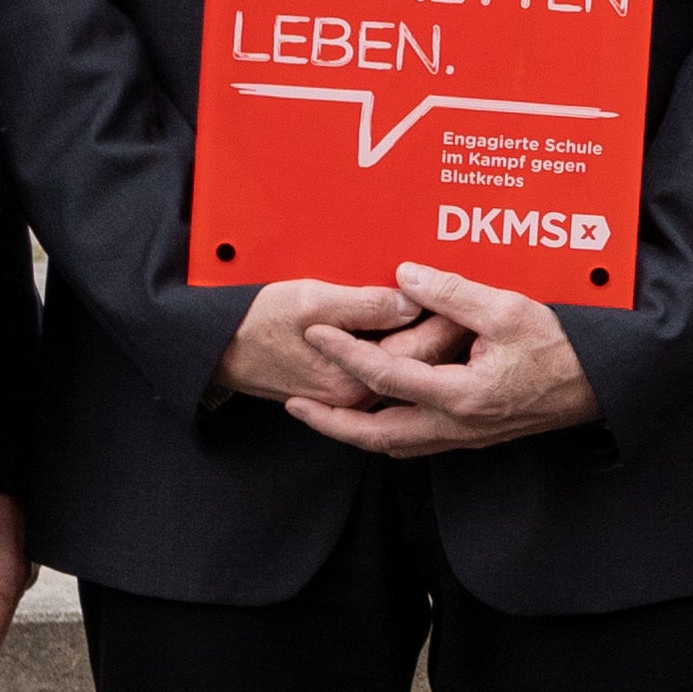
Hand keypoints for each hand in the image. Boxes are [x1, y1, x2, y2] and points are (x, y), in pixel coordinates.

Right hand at [220, 275, 455, 408]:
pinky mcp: (344, 388)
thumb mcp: (311, 300)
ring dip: (428, 341)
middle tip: (473, 303)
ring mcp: (351, 395)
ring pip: (406, 369)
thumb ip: (365, 304)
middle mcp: (357, 395)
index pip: (419, 349)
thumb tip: (410, 300)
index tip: (468, 296)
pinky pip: (387, 371)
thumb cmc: (257, 322)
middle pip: (419, 363)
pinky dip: (405, 349)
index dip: (446, 318)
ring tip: (455, 312)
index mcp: (354, 378)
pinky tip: (416, 326)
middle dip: (447, 331)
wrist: (218, 349)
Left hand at [290, 266, 608, 454]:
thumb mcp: (508, 310)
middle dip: (330, 422)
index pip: (384, 377)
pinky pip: (415, 442)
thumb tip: (405, 275)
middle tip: (295, 404)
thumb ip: (453, 294)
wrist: (597, 386)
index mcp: (461, 395)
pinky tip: (375, 414)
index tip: (316, 332)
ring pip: (394, 445)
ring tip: (323, 413)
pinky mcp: (472, 436)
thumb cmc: (561, 348)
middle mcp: (457, 426)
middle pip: (376, 434)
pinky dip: (384, 432)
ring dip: (353, 432)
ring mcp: (464, 437)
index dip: (344, 353)